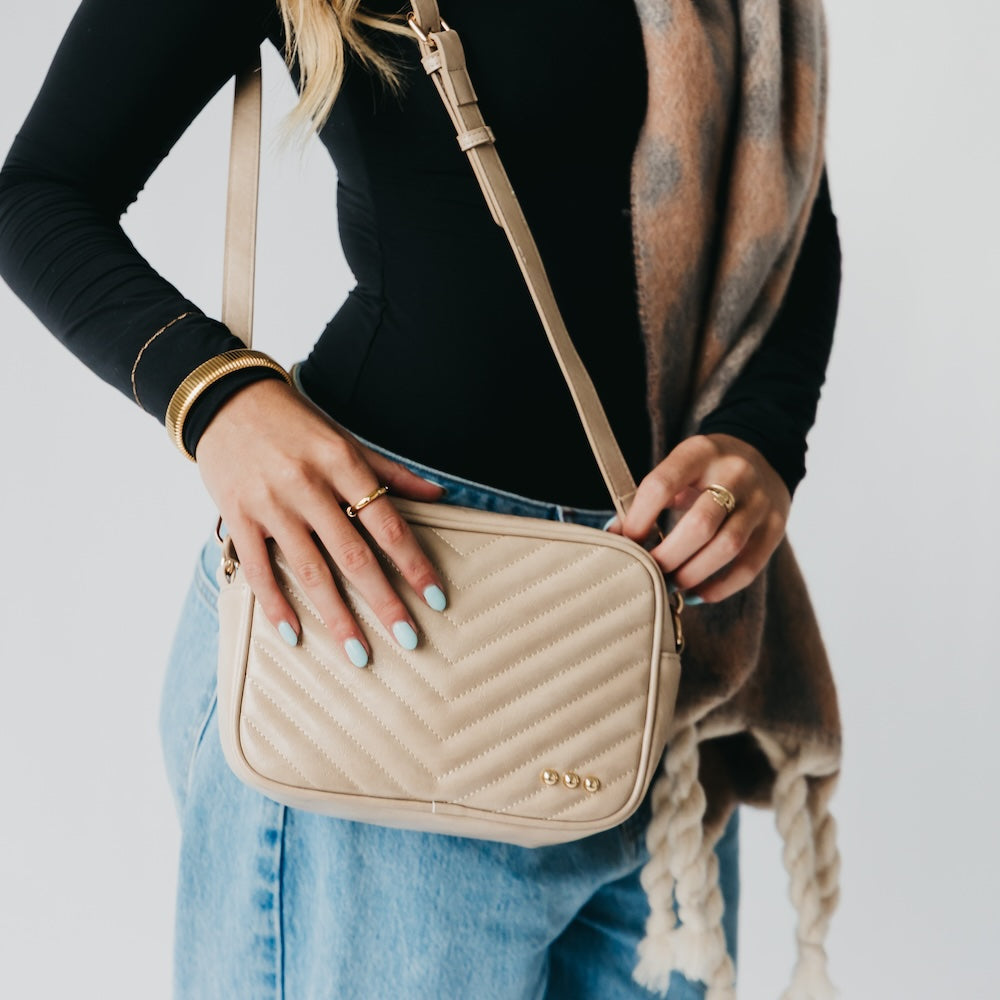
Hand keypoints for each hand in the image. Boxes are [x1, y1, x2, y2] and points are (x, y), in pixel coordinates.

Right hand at [195, 378, 447, 666]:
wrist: (224, 399)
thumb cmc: (295, 422)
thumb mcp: (346, 438)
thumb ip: (391, 473)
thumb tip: (440, 496)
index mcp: (343, 463)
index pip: (388, 524)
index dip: (414, 564)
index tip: (435, 598)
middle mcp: (309, 485)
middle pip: (354, 555)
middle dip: (384, 601)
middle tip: (408, 639)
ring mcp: (271, 504)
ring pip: (309, 570)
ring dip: (336, 616)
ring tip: (359, 653)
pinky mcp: (238, 516)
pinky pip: (259, 569)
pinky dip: (276, 604)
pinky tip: (294, 634)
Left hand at [607, 433, 790, 603]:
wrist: (763, 455)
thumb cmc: (705, 470)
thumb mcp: (678, 469)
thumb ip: (648, 499)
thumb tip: (614, 537)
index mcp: (699, 453)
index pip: (662, 485)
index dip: (639, 519)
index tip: (627, 541)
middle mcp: (734, 474)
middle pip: (699, 524)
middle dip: (667, 556)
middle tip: (650, 572)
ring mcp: (760, 501)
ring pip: (727, 547)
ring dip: (692, 574)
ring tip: (672, 584)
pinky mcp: (775, 527)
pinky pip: (749, 567)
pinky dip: (719, 587)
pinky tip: (697, 593)